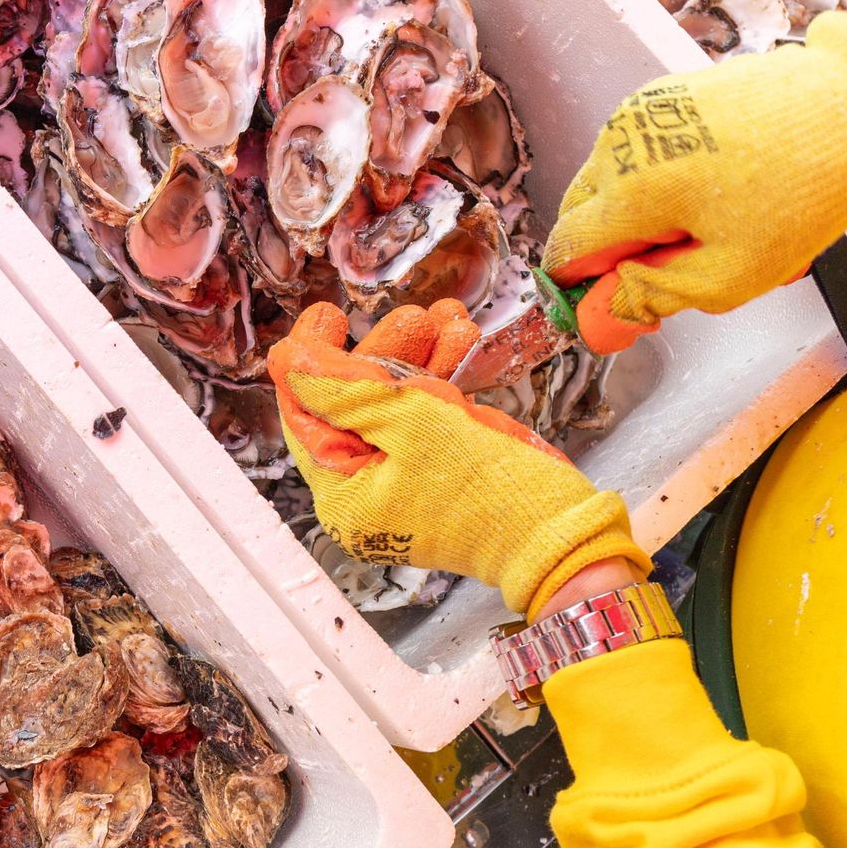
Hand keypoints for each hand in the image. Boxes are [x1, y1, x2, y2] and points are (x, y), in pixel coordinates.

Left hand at [267, 300, 649, 619]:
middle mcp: (364, 492)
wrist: (559, 532)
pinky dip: (444, 379)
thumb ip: (344, 388)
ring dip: (422, 355)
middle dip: (386, 351)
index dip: (311, 359)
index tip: (328, 315)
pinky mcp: (441, 471)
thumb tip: (287, 361)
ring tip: (450, 319)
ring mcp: (404, 482)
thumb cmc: (485, 488)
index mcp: (341, 493)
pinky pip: (428, 417)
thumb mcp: (409, 423)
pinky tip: (463, 339)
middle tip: (411, 317)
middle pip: (353, 403)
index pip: (306, 414)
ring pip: (396, 402)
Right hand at [544, 9, 846, 354]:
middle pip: (581, 213)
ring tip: (707, 220)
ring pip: (609, 182)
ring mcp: (642, 111)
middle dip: (613, 247)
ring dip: (637, 212)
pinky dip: (658, 178)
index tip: (616, 302)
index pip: (567, 249)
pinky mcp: (666, 94)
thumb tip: (610, 309)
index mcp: (630, 190)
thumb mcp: (733, 275)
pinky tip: (714, 186)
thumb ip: (657, 296)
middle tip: (675, 265)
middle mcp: (621, 142)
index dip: (585, 286)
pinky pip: (637, 152)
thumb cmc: (805, 190)